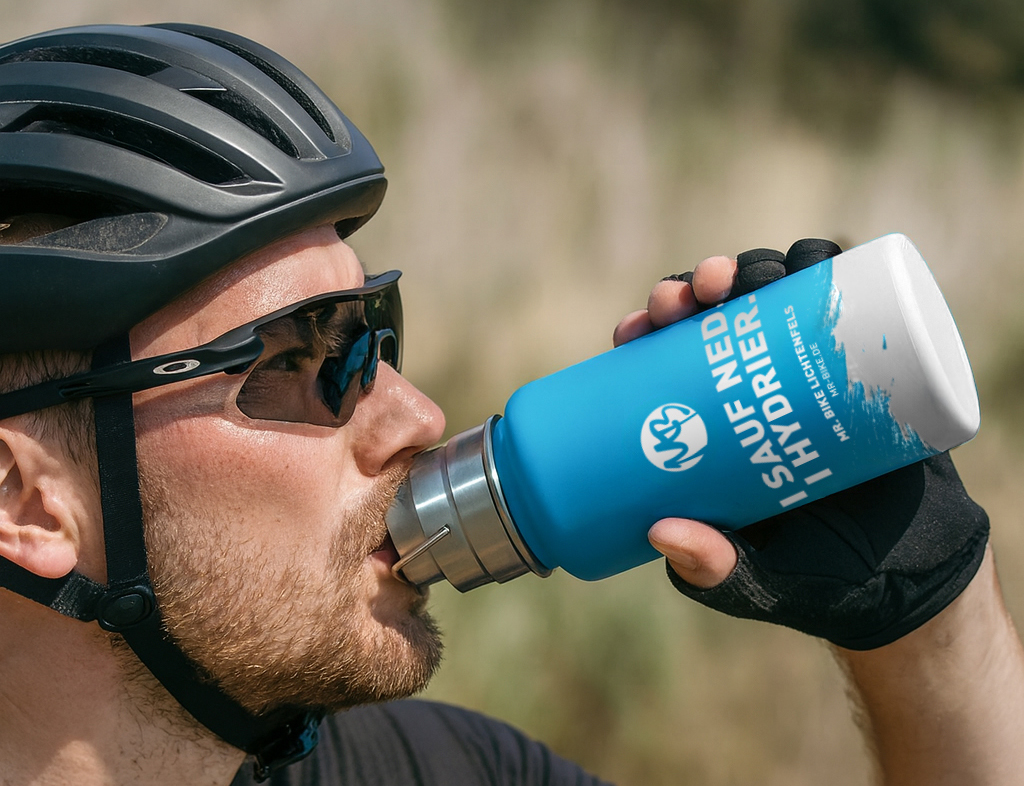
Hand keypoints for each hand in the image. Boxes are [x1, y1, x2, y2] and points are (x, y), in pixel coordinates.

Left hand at [622, 239, 989, 648]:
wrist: (906, 581)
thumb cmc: (812, 577)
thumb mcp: (750, 579)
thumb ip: (709, 569)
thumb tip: (660, 533)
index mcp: (716, 421)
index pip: (669, 359)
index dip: (646, 332)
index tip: (631, 331)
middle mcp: (762, 386)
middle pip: (716, 316)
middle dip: (691, 290)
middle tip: (684, 300)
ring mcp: (814, 371)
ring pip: (776, 297)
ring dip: (751, 268)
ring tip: (734, 279)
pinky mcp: (869, 368)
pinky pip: (849, 303)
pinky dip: (827, 271)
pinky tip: (809, 263)